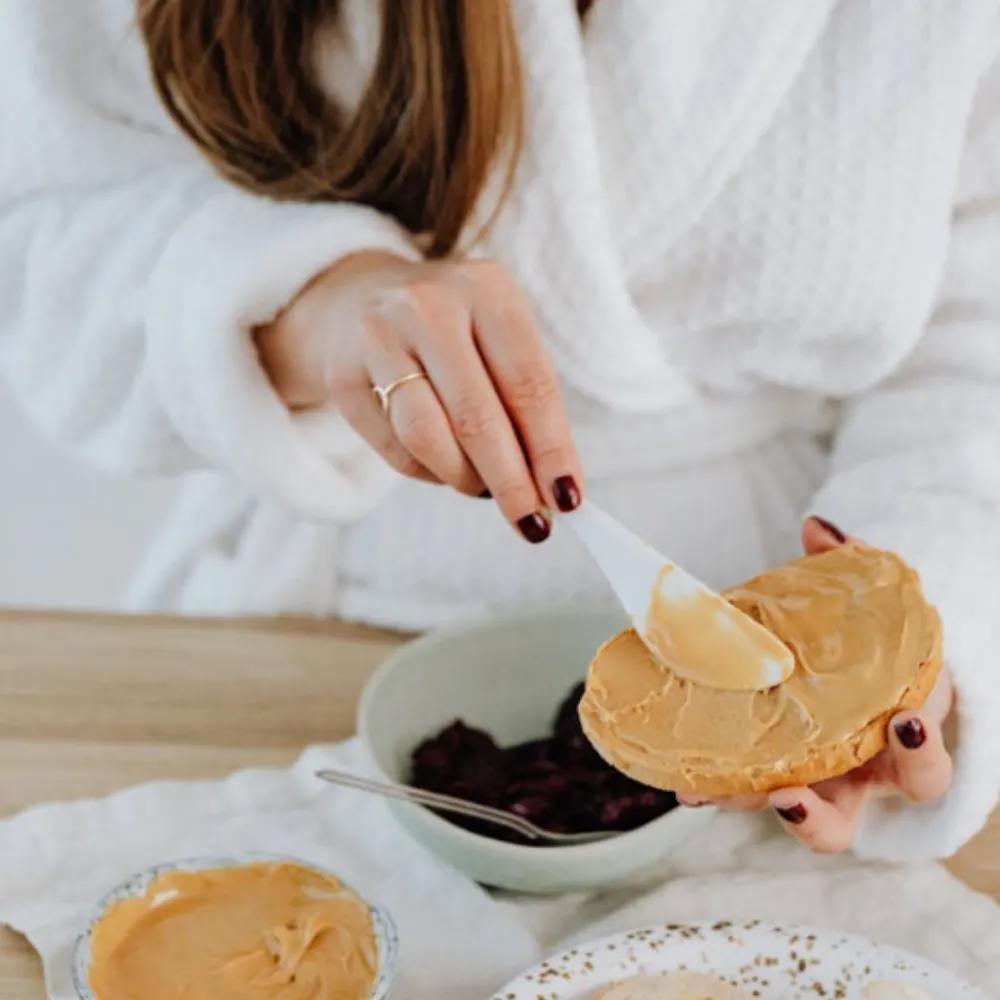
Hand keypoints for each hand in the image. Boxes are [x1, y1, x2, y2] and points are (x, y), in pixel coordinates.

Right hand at [256, 251, 583, 540]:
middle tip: (531, 524)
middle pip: (477, 417)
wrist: (362, 298)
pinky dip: (429, 473)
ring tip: (483, 488)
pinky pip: (395, 449)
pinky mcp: (342, 375)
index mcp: (488, 290)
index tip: (568, 499)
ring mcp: (378, 337)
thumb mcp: (502, 343)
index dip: (551, 450)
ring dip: (465, 479)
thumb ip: (529, 406)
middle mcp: (430, 306)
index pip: (529, 384)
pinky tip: (443, 467)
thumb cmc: (456, 333)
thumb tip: (555, 488)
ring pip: (427, 437)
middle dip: (511, 482)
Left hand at [678, 516, 954, 853]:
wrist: (860, 662)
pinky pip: (743, 789)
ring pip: (779, 815)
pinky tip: (682, 778)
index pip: (925, 769)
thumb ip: (858, 568)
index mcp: (900, 742)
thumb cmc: (875, 643)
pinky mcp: (770, 775)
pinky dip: (714, 784)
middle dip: (817, 819)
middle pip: (846, 821)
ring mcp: (810, 783)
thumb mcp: (878, 609)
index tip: (903, 722)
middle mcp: (856, 777)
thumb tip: (817, 529)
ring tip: (703, 790)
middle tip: (786, 795)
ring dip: (744, 804)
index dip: (922, 755)